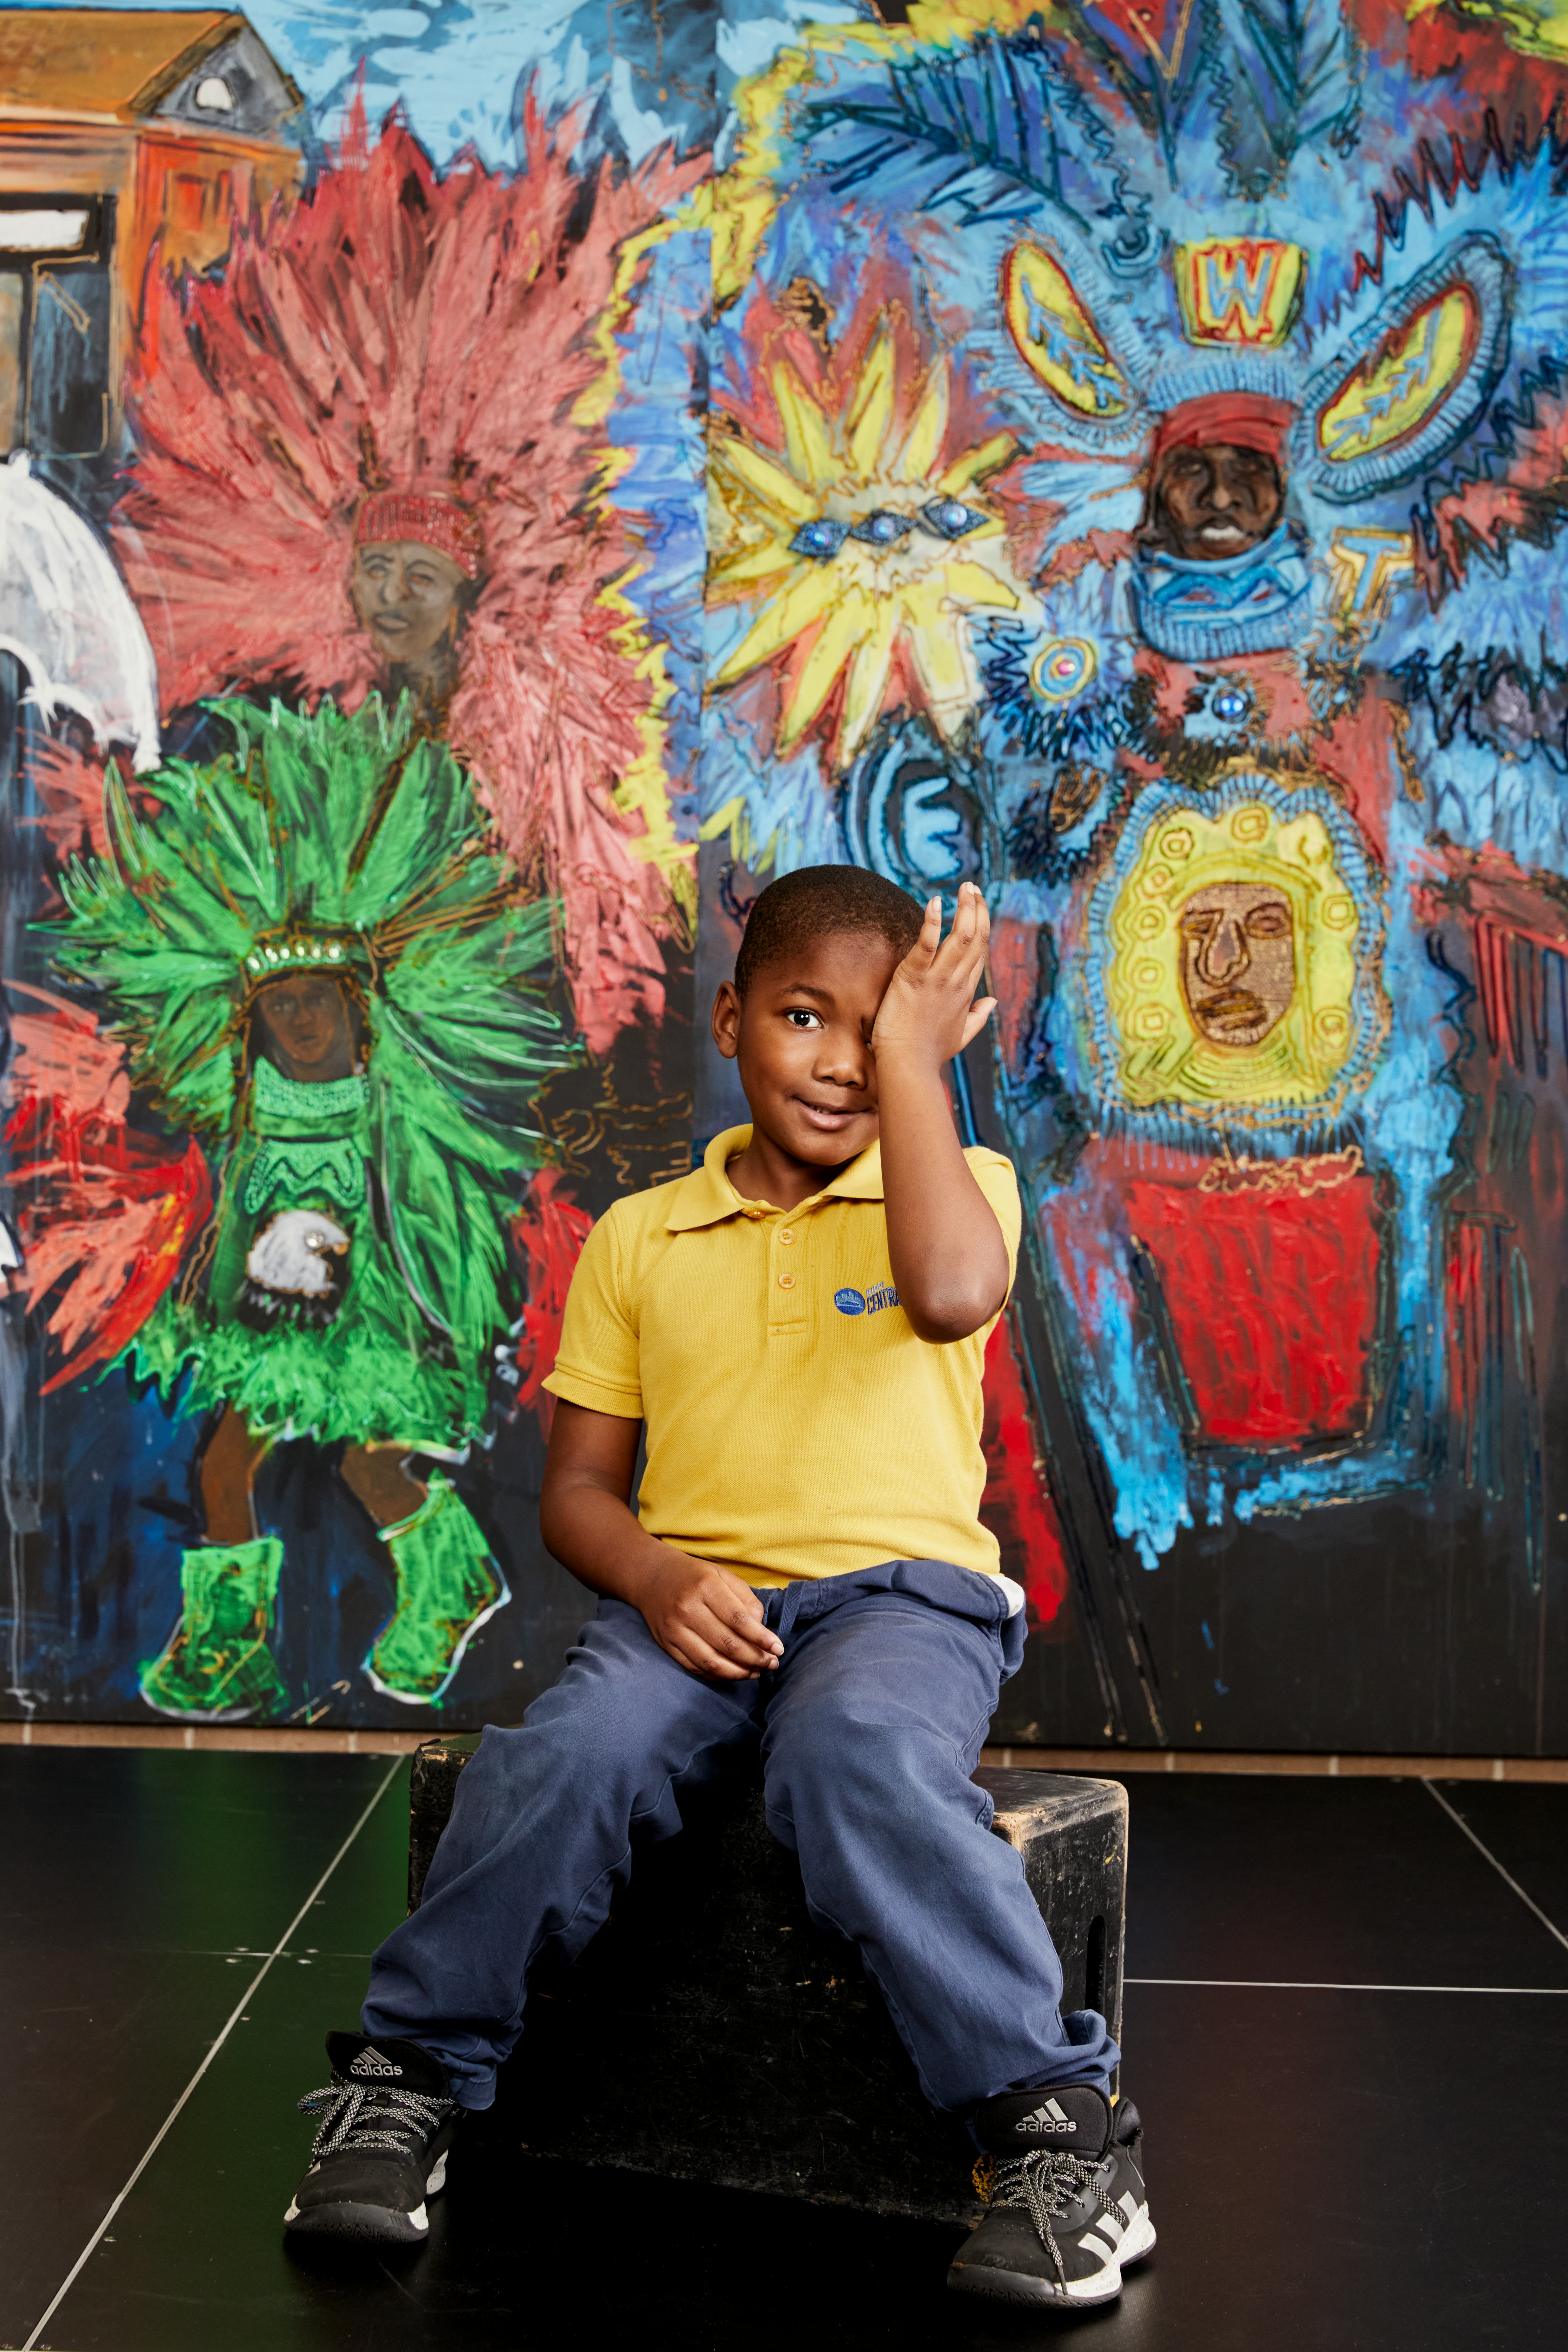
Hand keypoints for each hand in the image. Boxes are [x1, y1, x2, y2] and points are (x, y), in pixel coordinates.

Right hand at [630, 1550, 784, 1680]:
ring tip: (756, 1672)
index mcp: (706, 1586)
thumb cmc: (695, 1576)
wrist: (652, 1576)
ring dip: (738, 1672)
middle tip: (772, 1663)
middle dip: (755, 1658)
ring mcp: (674, 1629)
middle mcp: (687, 1608)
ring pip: (710, 1661)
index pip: (738, 1619)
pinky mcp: (666, 1644)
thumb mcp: (723, 1575)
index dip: (761, 1638)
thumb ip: (746, 1599)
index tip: (778, 1648)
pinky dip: (717, 1675)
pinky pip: (694, 1667)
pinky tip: (733, 1673)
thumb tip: (761, 1630)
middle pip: (727, 1643)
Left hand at [871, 881, 996, 1075]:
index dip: (982, 926)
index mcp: (966, 993)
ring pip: (959, 936)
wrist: (908, 1066)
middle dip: (976, 909)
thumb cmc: (929, 1053)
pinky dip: (932, 921)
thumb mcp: (961, 1035)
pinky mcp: (913, 977)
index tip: (979, 906)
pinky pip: (926, 944)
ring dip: (964, 909)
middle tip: (972, 888)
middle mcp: (956, 982)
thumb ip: (978, 1016)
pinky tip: (936, 902)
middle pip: (974, 938)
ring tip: (965, 887)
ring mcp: (937, 979)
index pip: (979, 952)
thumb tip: (993, 1003)